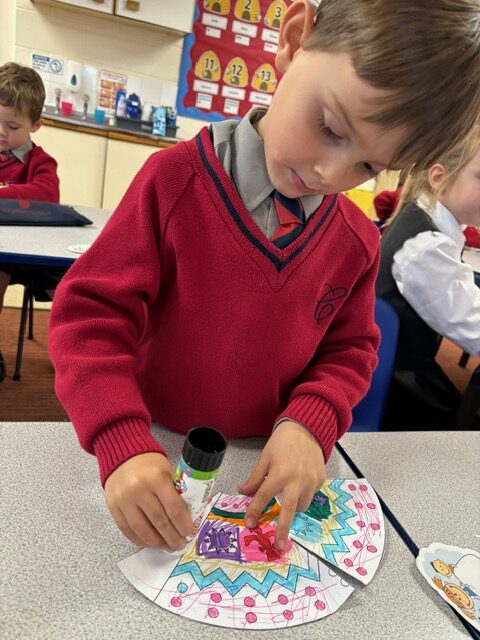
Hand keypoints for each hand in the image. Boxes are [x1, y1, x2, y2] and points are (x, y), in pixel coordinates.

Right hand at [104, 452, 194, 548]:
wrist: (122, 455)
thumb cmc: (150, 464)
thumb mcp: (167, 472)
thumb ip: (176, 492)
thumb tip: (187, 518)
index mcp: (156, 478)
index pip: (173, 507)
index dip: (183, 524)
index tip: (190, 533)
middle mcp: (138, 490)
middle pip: (159, 521)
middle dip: (172, 537)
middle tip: (181, 544)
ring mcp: (124, 500)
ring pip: (143, 530)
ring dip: (158, 542)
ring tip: (168, 546)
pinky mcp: (113, 508)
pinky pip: (127, 530)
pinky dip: (141, 540)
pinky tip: (152, 543)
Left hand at [238, 421, 325, 551]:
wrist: (306, 429)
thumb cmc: (282, 442)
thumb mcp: (265, 457)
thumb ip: (255, 478)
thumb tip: (242, 491)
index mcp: (280, 473)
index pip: (264, 495)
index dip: (255, 510)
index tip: (249, 523)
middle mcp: (297, 479)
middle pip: (289, 509)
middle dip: (283, 529)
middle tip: (278, 545)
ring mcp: (312, 481)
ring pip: (302, 505)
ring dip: (293, 508)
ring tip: (288, 498)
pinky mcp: (321, 480)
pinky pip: (311, 495)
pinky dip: (303, 495)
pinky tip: (300, 484)